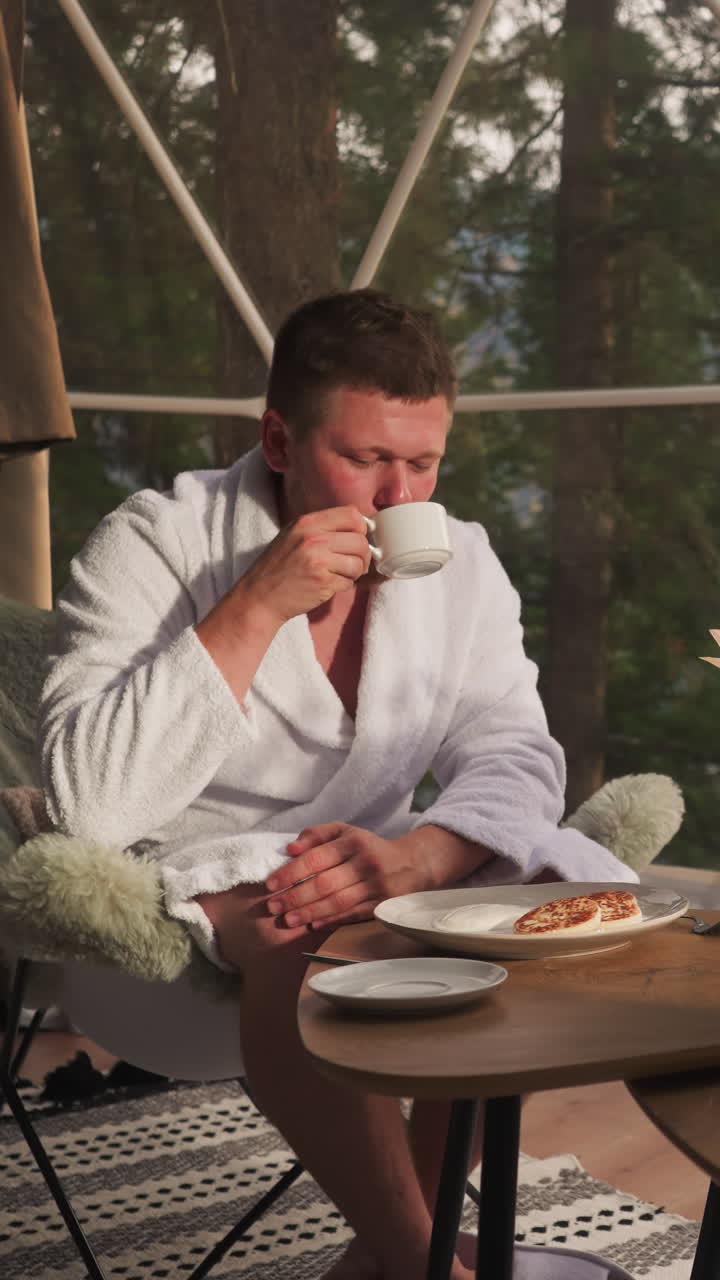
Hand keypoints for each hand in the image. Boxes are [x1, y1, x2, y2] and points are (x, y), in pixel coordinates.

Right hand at [240, 506, 371, 624]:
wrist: (259, 596)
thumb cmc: (278, 567)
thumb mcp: (292, 535)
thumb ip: (321, 528)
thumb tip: (359, 528)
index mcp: (307, 522)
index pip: (352, 515)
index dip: (361, 529)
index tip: (356, 540)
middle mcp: (314, 539)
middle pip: (360, 541)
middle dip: (363, 555)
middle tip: (353, 563)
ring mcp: (319, 561)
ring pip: (359, 563)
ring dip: (355, 572)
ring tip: (341, 574)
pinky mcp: (323, 583)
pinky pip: (349, 582)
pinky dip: (344, 585)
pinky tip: (330, 585)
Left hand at [265, 822, 427, 928]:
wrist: (412, 863)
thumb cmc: (369, 848)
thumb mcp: (345, 832)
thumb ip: (316, 835)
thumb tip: (290, 848)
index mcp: (353, 842)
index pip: (316, 858)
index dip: (291, 872)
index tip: (270, 884)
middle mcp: (365, 863)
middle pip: (325, 883)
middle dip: (295, 896)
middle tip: (273, 906)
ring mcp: (376, 885)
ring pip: (338, 902)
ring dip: (310, 912)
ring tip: (288, 920)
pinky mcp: (383, 904)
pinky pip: (354, 914)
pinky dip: (333, 920)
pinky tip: (314, 925)